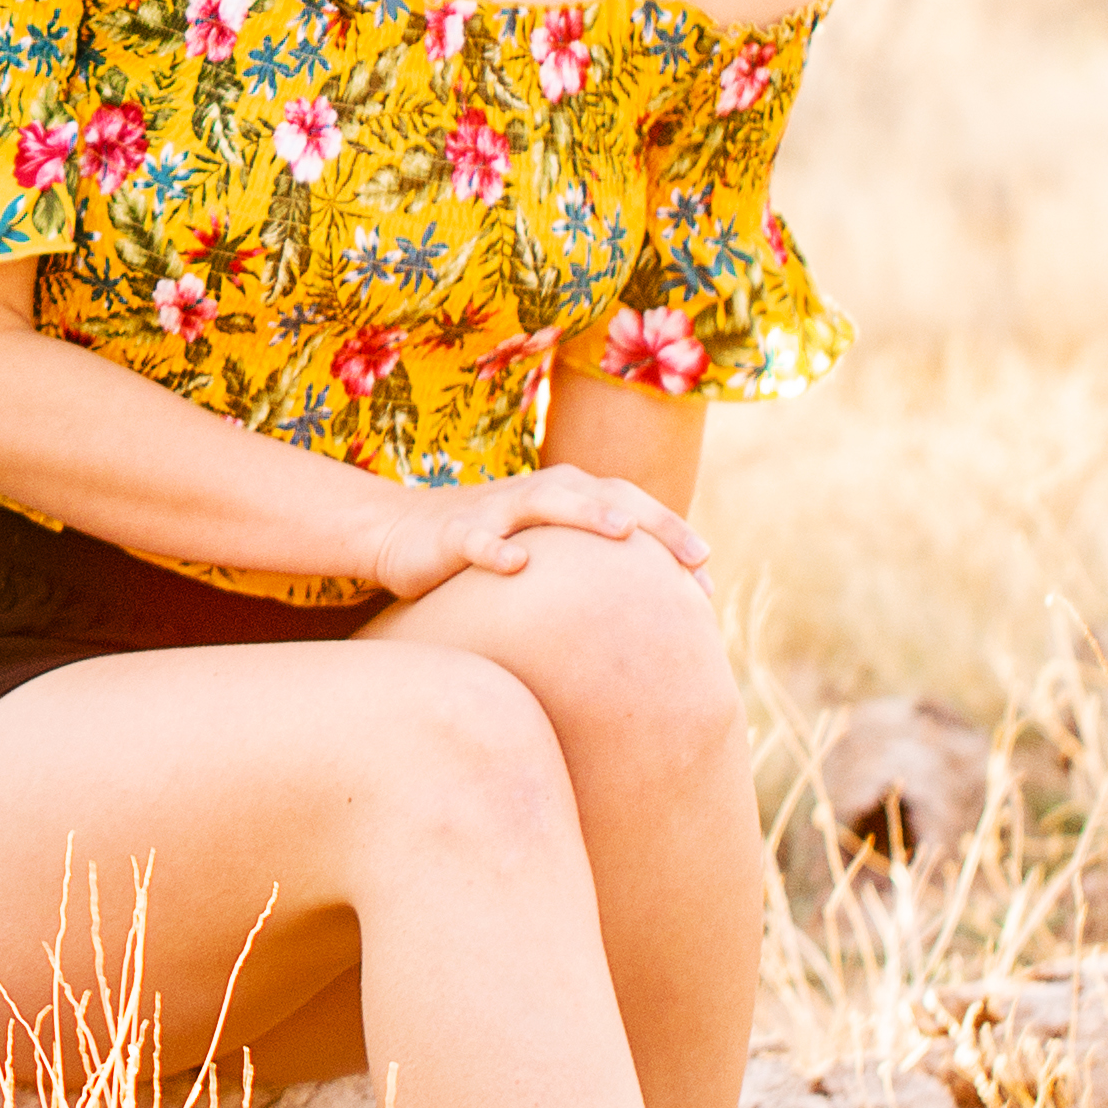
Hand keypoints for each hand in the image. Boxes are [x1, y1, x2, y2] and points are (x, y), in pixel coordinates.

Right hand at [366, 463, 711, 603]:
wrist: (399, 532)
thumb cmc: (487, 546)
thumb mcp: (545, 552)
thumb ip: (589, 568)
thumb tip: (647, 615)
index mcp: (568, 497)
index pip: (633, 507)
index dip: (673, 536)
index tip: (708, 583)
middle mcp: (539, 493)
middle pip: (606, 494)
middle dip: (654, 521)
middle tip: (696, 557)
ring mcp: (496, 509)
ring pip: (546, 501)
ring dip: (585, 512)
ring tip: (622, 533)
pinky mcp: (454, 532)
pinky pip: (476, 539)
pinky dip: (495, 549)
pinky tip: (515, 566)